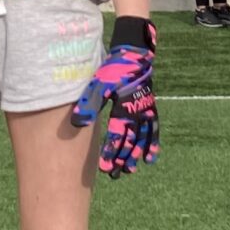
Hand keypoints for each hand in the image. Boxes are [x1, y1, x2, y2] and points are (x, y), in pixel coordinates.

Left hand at [73, 17, 158, 176]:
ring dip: (135, 155)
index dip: (111, 152)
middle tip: (115, 175)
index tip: (106, 168)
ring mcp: (145, 111)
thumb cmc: (114, 68)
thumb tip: (76, 122)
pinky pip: (153, 130)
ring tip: (130, 171)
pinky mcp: (150, 109)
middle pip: (130, 141)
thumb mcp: (99, 84)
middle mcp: (137, 112)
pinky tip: (150, 159)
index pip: (117, 135)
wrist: (135, 54)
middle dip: (121, 159)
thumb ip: (89, 103)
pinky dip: (152, 145)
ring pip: (142, 138)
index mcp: (123, 107)